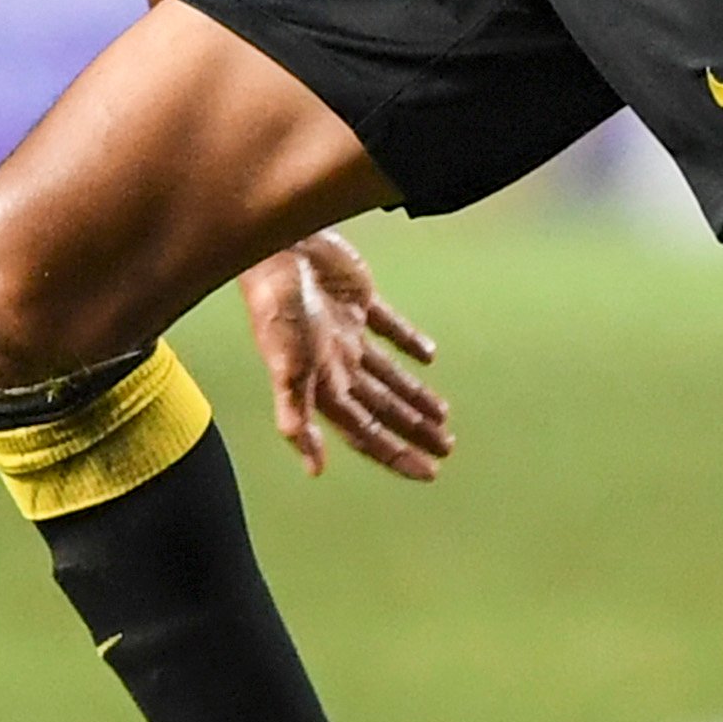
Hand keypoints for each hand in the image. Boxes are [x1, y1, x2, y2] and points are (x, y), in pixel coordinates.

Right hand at [239, 233, 450, 480]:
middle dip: (411, 431)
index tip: (427, 473)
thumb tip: (314, 468)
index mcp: (320, 384)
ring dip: (414, 396)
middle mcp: (334, 364)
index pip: (364, 431)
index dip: (394, 453)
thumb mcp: (286, 367)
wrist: (276, 249)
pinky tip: (429, 356)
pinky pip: (389, 327)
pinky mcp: (358, 300)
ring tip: (443, 418)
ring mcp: (346, 332)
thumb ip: (297, 416)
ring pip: (388, 375)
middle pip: (381, 408)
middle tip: (446, 449)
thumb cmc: (276, 308)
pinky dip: (408, 342)